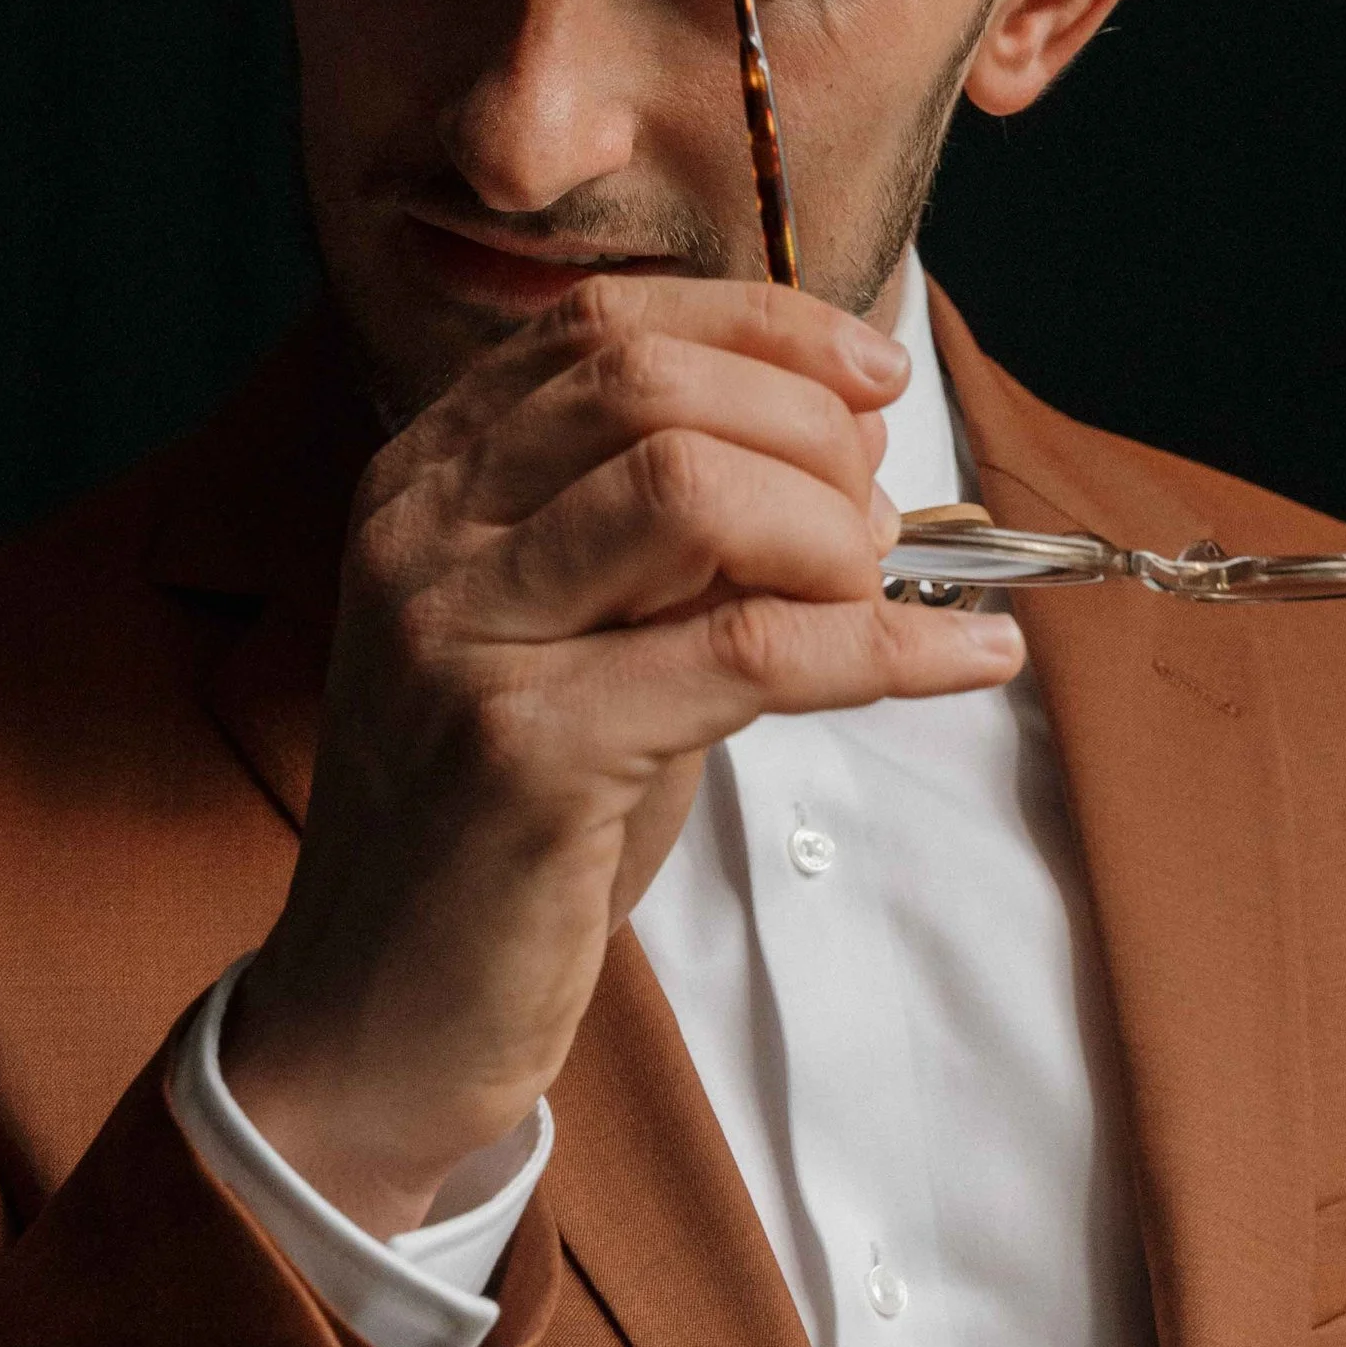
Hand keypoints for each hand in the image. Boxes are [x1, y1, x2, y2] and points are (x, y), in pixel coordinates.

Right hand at [221, 276, 1023, 1237]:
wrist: (379, 1018)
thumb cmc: (500, 830)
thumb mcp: (574, 643)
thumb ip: (670, 541)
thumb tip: (849, 447)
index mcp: (422, 482)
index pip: (599, 328)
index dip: (761, 329)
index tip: (873, 375)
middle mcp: (420, 534)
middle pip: (650, 387)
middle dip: (807, 430)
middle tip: (876, 518)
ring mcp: (457, 635)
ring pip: (692, 490)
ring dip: (829, 531)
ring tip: (877, 593)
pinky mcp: (522, 750)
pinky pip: (748, 649)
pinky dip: (884, 643)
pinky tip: (965, 657)